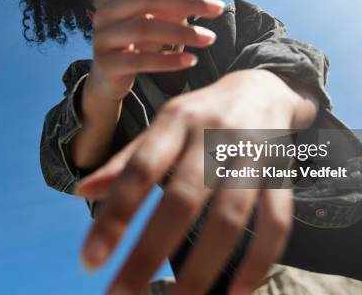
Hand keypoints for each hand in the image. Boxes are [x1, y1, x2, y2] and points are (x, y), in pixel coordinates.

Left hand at [76, 70, 303, 293]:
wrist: (263, 87)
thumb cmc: (200, 114)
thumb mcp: (161, 125)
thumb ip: (125, 160)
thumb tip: (80, 192)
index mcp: (176, 121)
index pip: (140, 169)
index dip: (114, 215)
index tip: (90, 261)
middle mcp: (213, 136)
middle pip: (181, 199)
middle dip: (149, 252)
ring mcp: (251, 155)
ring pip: (229, 216)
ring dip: (202, 266)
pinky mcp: (281, 173)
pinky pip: (276, 220)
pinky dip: (259, 259)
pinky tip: (235, 293)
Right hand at [87, 0, 224, 99]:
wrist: (107, 80)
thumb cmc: (136, 45)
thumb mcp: (159, 22)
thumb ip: (179, 3)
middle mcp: (106, 12)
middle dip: (187, 1)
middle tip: (218, 8)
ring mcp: (103, 38)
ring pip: (144, 29)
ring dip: (182, 32)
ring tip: (210, 38)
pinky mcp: (106, 64)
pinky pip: (140, 61)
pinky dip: (168, 60)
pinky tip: (191, 60)